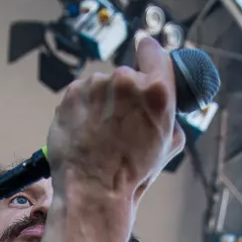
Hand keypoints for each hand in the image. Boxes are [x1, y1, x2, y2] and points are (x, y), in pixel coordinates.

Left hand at [45, 34, 186, 203]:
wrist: (94, 190)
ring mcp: (95, 85)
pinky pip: (81, 93)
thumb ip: (169, 112)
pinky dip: (83, 107)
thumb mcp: (170, 143)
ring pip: (101, 85)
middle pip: (126, 74)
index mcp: (157, 91)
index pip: (152, 50)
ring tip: (101, 132)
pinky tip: (87, 130)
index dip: (149, 56)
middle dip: (125, 93)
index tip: (145, 59)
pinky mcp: (71, 94)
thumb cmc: (133, 172)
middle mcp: (125, 81)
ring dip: (102, 101)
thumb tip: (164, 102)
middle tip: (122, 122)